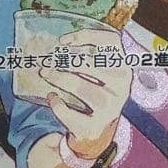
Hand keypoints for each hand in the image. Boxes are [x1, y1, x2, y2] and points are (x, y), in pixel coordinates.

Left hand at [40, 27, 131, 161]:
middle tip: (48, 60)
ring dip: (61, 79)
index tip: (62, 40)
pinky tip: (52, 97)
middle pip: (95, 65)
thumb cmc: (92, 92)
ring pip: (85, 89)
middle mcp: (121, 86)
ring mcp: (111, 107)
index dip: (87, 37)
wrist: (94, 130)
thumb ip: (84, 55)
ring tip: (45, 73)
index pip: (111, 42)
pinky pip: (75, 116)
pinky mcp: (96, 126)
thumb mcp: (95, 72)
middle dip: (68, 60)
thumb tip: (58, 45)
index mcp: (122, 67)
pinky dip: (60, 107)